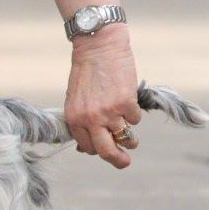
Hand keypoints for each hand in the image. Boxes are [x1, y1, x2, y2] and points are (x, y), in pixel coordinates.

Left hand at [65, 24, 140, 168]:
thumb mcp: (75, 100)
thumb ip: (81, 122)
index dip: (97, 150)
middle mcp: (90, 119)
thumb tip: (86, 149)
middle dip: (117, 160)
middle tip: (124, 162)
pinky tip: (127, 99)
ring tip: (129, 127)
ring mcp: (109, 112)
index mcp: (74, 119)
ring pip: (125, 135)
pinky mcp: (126, 103)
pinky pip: (135, 119)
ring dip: (130, 135)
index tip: (106, 150)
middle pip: (106, 151)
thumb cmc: (86, 73)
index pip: (87, 147)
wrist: (98, 47)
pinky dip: (134, 113)